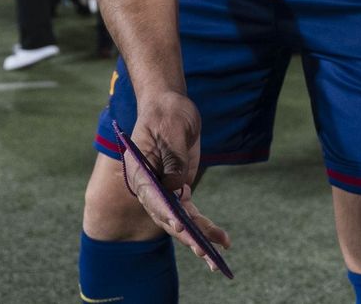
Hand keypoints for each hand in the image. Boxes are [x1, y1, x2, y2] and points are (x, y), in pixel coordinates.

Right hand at [125, 92, 229, 270]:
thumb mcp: (171, 131)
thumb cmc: (167, 114)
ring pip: (181, 219)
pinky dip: (204, 225)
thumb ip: (173, 159)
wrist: (170, 106)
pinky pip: (191, 211)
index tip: (180, 224)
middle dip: (186, 235)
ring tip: (219, 254)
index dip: (166, 213)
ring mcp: (165, 190)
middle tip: (204, 252)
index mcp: (139, 174)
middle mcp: (150, 188)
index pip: (152, 198)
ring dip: (199, 237)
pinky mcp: (179, 188)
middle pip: (167, 216)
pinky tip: (221, 239)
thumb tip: (176, 188)